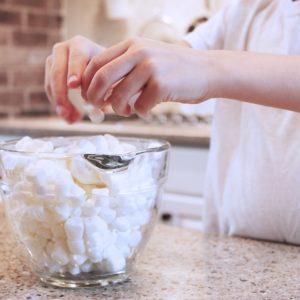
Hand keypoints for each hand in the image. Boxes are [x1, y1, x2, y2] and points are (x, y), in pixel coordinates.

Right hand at [45, 35, 103, 122]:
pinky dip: (59, 105)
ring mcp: (53, 59)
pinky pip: (49, 90)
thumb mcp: (110, 74)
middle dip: (61, 93)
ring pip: (51, 82)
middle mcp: (63, 48)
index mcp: (80, 45)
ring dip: (60, 103)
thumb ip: (107, 86)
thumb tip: (102, 106)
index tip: (74, 85)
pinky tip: (71, 118)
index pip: (76, 57)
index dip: (75, 71)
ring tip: (72, 119)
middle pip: (58, 71)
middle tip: (66, 110)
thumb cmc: (107, 70)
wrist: (98, 64)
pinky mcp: (49, 72)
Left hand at [81, 37, 213, 116]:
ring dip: (119, 109)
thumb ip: (126, 70)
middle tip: (97, 107)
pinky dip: (140, 112)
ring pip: (119, 95)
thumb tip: (102, 93)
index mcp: (132, 44)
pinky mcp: (162, 85)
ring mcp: (151, 67)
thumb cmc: (175, 69)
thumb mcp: (148, 59)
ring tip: (126, 111)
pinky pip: (140, 106)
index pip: (97, 62)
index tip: (88, 95)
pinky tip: (146, 110)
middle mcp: (139, 52)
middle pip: (102, 77)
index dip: (88, 81)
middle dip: (94, 96)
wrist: (208, 70)